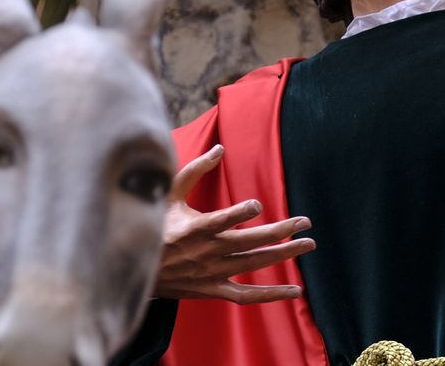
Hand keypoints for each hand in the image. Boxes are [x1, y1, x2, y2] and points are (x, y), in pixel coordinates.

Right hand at [153, 144, 314, 303]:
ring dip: (282, 255)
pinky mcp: (213, 289)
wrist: (136, 269)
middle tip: (306, 222)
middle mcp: (206, 252)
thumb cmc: (153, 225)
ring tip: (307, 244)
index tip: (257, 205)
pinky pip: (247, 296)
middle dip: (280, 232)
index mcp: (194, 228)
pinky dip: (271, 295)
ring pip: (253, 265)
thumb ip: (195, 171)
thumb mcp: (168, 195)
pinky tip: (295, 291)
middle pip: (248, 243)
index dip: (238, 214)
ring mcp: (211, 274)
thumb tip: (221, 148)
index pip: (219, 221)